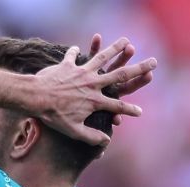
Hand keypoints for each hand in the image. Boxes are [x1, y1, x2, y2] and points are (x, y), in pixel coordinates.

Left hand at [33, 37, 156, 145]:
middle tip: (153, 63)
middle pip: (121, 76)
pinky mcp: (67, 66)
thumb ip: (90, 136)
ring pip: (102, 58)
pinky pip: (72, 56)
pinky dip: (75, 52)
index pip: (117, 107)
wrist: (35, 98)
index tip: (139, 113)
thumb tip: (106, 142)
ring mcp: (81, 73)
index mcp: (95, 101)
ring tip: (127, 42)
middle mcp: (92, 84)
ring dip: (116, 49)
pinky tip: (78, 47)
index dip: (129, 111)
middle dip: (139, 69)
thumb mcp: (73, 130)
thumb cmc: (53, 116)